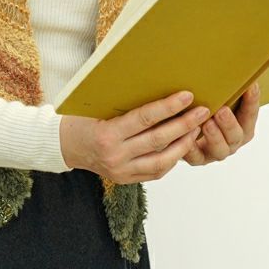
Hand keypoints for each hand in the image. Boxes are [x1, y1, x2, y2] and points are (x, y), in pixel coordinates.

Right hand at [59, 89, 211, 183]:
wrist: (66, 146)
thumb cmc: (83, 120)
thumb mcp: (99, 108)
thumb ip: (126, 105)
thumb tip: (159, 88)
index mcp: (107, 134)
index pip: (144, 119)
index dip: (168, 107)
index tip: (187, 96)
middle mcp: (115, 156)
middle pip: (158, 140)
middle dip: (184, 124)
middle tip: (203, 111)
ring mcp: (122, 171)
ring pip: (162, 160)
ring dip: (183, 144)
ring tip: (197, 129)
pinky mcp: (126, 179)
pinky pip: (156, 171)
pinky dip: (172, 158)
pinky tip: (182, 145)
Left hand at [181, 82, 259, 165]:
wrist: (179, 129)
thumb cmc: (203, 109)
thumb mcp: (216, 97)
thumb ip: (225, 87)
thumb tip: (232, 57)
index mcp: (243, 125)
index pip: (250, 114)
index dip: (252, 101)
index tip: (250, 86)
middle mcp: (232, 141)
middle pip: (237, 135)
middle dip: (230, 123)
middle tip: (222, 111)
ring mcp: (215, 152)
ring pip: (220, 149)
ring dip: (214, 136)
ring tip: (207, 123)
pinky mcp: (197, 159)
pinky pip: (195, 157)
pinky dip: (192, 148)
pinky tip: (187, 138)